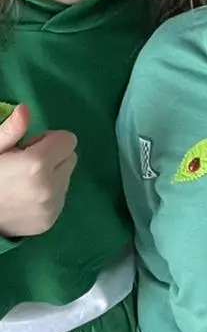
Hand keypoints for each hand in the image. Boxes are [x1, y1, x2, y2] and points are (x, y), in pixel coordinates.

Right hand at [0, 104, 76, 237]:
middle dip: (53, 156)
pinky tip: (26, 197)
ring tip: (24, 182)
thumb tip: (25, 109)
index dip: (48, 140)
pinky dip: (49, 195)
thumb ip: (11, 130)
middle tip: (26, 165)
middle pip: (70, 158)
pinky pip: (60, 198)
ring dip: (52, 176)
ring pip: (66, 178)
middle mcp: (50, 187)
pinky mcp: (50, 221)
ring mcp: (51, 207)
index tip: (28, 147)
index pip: (68, 139)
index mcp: (37, 164)